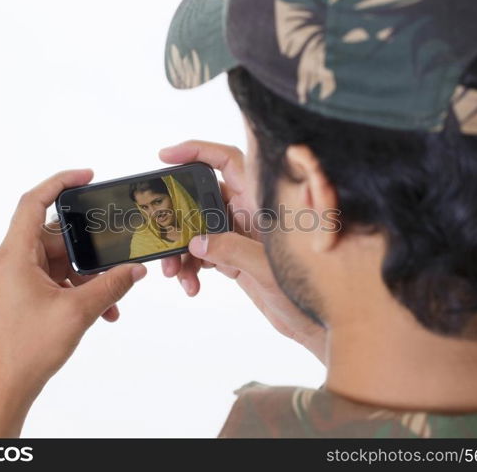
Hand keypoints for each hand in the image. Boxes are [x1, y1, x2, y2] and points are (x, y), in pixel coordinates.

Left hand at [0, 170, 146, 436]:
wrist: (2, 388)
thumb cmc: (25, 351)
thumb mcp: (78, 312)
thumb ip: (111, 285)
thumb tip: (135, 269)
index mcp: (13, 256)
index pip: (33, 203)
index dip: (60, 183)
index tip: (85, 176)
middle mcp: (8, 262)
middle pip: (54, 237)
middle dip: (88, 251)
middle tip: (114, 256)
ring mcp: (11, 280)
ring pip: (56, 262)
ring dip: (85, 277)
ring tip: (109, 298)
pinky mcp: (17, 296)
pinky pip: (50, 280)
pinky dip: (73, 289)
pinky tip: (98, 309)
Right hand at [159, 141, 325, 362]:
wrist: (316, 324)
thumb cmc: (309, 290)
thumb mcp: (268, 269)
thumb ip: (233, 251)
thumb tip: (197, 242)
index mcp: (262, 200)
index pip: (227, 161)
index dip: (196, 151)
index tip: (165, 156)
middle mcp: (249, 211)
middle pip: (202, 198)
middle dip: (176, 217)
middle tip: (160, 236)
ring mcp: (241, 233)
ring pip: (198, 229)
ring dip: (181, 249)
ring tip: (174, 273)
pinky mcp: (235, 255)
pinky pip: (203, 251)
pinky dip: (191, 266)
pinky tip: (191, 284)